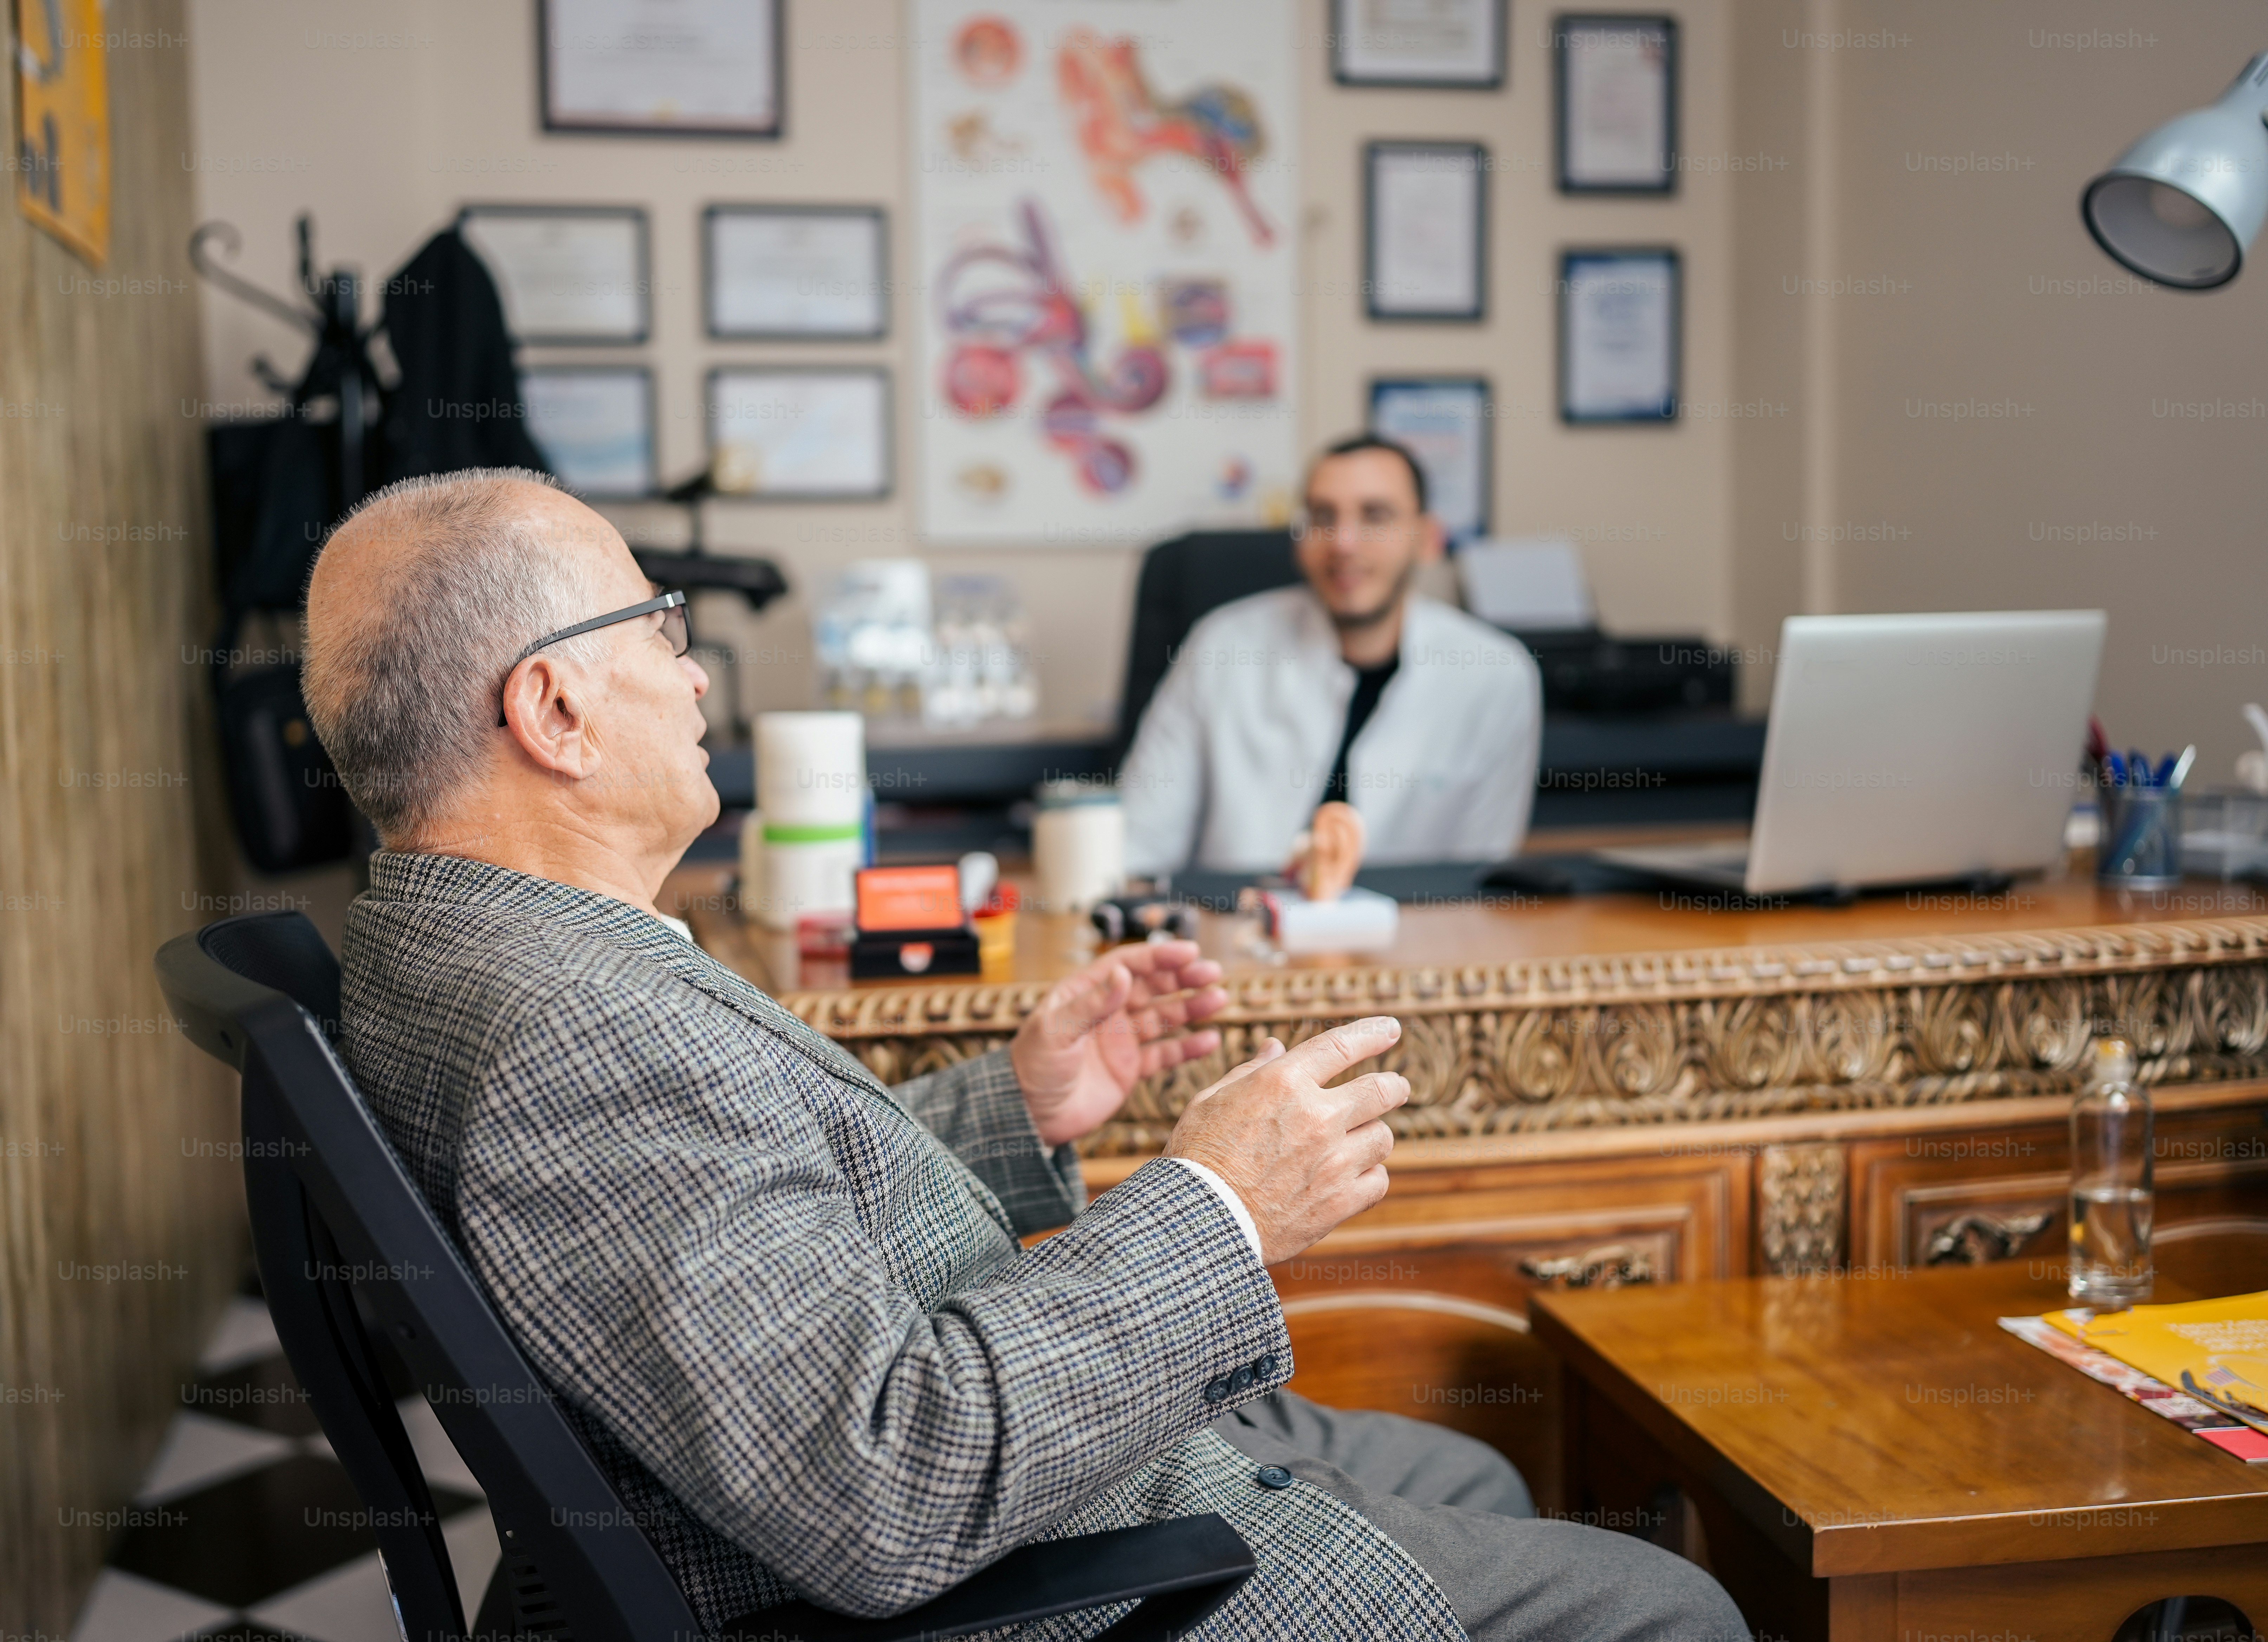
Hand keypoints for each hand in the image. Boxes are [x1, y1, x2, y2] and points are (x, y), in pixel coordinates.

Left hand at [1009, 939, 1227, 1146]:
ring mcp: (1121, 1040)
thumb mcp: (1056, 1031)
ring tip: (1218, 999)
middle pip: (1152, 987)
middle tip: (1212, 972)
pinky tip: (1209, 1040)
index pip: (1127, 965)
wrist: (1029, 1116)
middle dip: (1182, 978)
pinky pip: (1164, 1054)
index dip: (1158, 956)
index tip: (1189, 951)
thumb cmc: (1032, 1068)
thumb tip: (1124, 974)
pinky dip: (1187, 1047)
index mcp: (1085, 993)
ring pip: (1163, 1017)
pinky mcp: (1130, 1069)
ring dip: (1191, 1007)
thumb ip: (1091, 1004)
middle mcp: (1107, 1012)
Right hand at [1163, 1017, 1406, 1264]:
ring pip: (1383, 1137)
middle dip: (1394, 1085)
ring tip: (1360, 1140)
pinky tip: (1354, 1176)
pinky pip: (1378, 1180)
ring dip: (1373, 1134)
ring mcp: (1333, 1160)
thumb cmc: (1198, 1157)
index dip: (1372, 1033)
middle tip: (1397, 1087)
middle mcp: (1317, 1116)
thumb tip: (1276, 1046)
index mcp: (1283, 1082)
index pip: (1341, 1045)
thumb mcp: (1211, 1100)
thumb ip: (1251, 1071)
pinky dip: (1370, 1175)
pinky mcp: (1339, 1201)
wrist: (1202, 1220)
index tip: (1391, 1029)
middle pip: (1381, 1090)